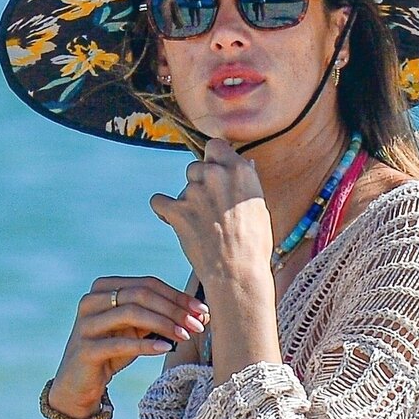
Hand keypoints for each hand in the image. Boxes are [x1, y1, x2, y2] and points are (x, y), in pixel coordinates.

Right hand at [50, 276, 209, 414]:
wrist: (79, 383)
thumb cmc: (113, 351)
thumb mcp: (136, 329)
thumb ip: (159, 316)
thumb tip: (200, 314)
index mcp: (103, 288)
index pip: (147, 284)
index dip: (176, 296)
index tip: (202, 310)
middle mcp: (91, 301)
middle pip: (140, 295)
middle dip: (173, 309)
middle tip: (198, 324)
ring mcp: (85, 324)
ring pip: (130, 314)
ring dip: (163, 324)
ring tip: (185, 336)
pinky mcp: (85, 349)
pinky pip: (120, 343)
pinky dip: (146, 345)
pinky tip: (165, 348)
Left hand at [148, 139, 272, 288]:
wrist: (238, 273)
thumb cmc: (254, 244)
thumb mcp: (259, 207)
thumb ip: (246, 182)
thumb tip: (244, 163)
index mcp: (239, 171)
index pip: (216, 146)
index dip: (213, 159)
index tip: (214, 173)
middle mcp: (216, 175)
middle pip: (196, 166)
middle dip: (200, 183)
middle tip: (209, 208)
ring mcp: (195, 192)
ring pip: (183, 187)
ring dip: (187, 201)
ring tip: (200, 224)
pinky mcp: (177, 211)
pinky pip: (159, 201)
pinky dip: (164, 211)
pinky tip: (173, 221)